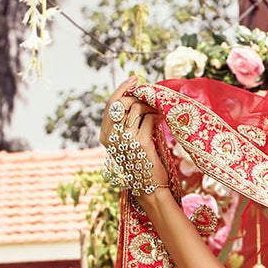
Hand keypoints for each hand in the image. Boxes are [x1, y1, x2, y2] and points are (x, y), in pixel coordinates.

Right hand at [102, 77, 166, 200]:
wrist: (150, 188)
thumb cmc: (141, 165)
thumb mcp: (128, 144)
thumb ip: (127, 125)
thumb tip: (138, 99)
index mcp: (106, 136)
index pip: (111, 105)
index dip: (122, 89)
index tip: (134, 79)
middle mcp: (112, 136)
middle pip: (123, 102)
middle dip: (138, 95)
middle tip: (151, 97)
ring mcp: (126, 139)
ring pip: (137, 107)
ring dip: (151, 106)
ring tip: (158, 111)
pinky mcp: (141, 142)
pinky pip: (150, 118)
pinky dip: (158, 115)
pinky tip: (162, 119)